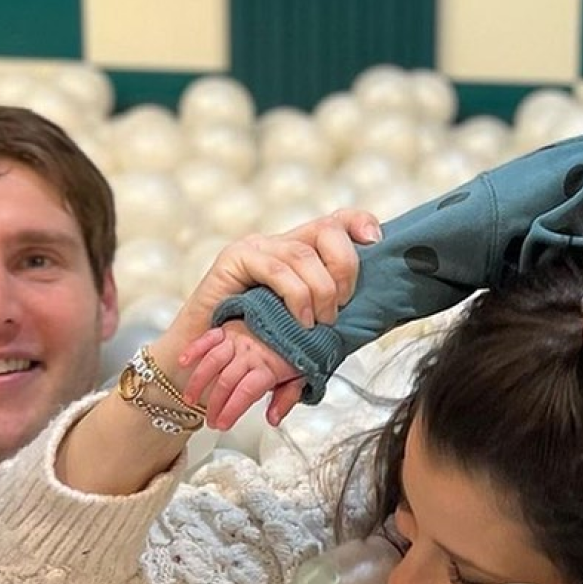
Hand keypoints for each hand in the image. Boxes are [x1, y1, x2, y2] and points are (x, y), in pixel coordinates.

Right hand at [161, 209, 377, 363]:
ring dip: (321, 291)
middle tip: (340, 308)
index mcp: (299, 251)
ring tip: (318, 323)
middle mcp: (278, 242)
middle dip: (345, 268)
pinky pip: (277, 268)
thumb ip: (330, 312)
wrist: (205, 362)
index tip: (377, 241)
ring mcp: (255, 247)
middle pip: (327, 229)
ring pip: (304, 253)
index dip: (360, 223)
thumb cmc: (256, 348)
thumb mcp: (305, 327)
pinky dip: (296, 295)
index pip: (336, 221)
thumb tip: (372, 307)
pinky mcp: (234, 258)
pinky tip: (299, 319)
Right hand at [179, 322, 305, 428]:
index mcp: (268, 366)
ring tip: (189, 399)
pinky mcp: (229, 327)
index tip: (222, 424)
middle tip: (210, 420)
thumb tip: (273, 419)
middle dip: (214, 405)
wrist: (298, 317)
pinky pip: (209, 338)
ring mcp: (238, 338)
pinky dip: (195, 349)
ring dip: (198, 382)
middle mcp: (250, 352)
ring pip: (212, 361)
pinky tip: (184, 361)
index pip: (246, 392)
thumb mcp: (302, 376)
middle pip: (226, 381)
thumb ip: (286, 398)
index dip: (231, 410)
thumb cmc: (298, 349)